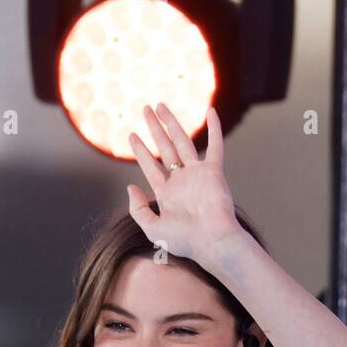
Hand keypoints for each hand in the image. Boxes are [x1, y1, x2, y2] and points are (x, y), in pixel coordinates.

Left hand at [126, 103, 240, 263]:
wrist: (212, 242)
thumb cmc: (184, 241)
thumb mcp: (152, 228)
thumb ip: (138, 209)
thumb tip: (131, 187)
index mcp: (167, 194)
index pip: (150, 166)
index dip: (140, 150)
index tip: (131, 135)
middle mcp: (182, 181)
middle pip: (165, 148)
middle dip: (155, 129)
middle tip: (145, 109)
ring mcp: (198, 175)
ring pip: (183, 142)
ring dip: (172, 123)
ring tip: (160, 105)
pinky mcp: (214, 172)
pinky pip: (215, 146)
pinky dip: (215, 128)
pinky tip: (211, 111)